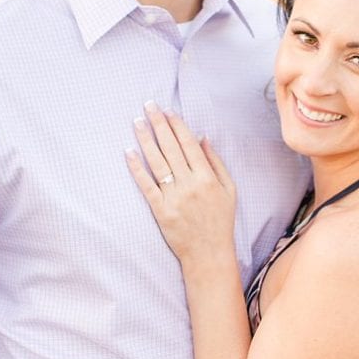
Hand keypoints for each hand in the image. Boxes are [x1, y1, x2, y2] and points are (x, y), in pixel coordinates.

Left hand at [125, 102, 236, 260]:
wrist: (209, 252)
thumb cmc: (220, 220)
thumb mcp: (229, 190)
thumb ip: (215, 162)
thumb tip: (202, 137)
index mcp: (207, 177)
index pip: (188, 144)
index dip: (176, 125)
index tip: (167, 111)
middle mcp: (190, 184)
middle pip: (170, 148)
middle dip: (158, 124)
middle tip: (148, 106)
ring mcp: (173, 197)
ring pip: (157, 162)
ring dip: (145, 140)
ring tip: (137, 122)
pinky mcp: (160, 210)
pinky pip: (146, 185)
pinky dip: (137, 168)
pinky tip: (129, 152)